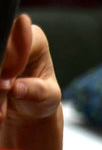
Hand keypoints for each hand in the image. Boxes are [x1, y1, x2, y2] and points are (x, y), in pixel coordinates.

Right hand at [0, 18, 62, 149]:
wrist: (27, 113)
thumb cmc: (44, 101)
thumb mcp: (47, 97)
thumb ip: (34, 90)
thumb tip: (13, 85)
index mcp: (33, 38)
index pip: (18, 36)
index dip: (11, 56)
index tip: (8, 79)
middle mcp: (13, 37)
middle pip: (2, 51)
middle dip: (1, 75)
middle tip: (4, 93)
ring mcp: (2, 51)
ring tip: (2, 108)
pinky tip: (1, 108)